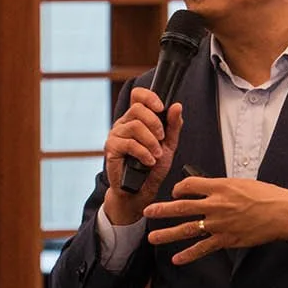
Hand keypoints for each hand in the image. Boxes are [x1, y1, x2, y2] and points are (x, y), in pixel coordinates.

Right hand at [103, 89, 181, 224]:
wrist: (139, 191)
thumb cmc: (152, 167)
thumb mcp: (168, 145)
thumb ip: (173, 126)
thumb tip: (177, 106)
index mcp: (137, 119)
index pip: (138, 95)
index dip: (149, 96)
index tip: (161, 108)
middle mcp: (124, 123)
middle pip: (138, 108)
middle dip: (155, 123)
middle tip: (161, 139)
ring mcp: (116, 135)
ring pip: (135, 126)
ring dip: (151, 141)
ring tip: (156, 155)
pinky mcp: (111, 148)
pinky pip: (129, 143)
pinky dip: (143, 153)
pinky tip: (149, 161)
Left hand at [146, 176, 287, 263]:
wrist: (283, 213)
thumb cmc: (268, 196)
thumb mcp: (242, 183)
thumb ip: (222, 187)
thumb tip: (209, 190)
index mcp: (220, 186)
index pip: (189, 185)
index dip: (179, 188)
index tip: (176, 193)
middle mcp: (216, 204)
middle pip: (182, 207)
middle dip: (162, 210)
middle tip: (147, 212)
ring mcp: (219, 224)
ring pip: (187, 229)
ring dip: (167, 234)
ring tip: (153, 238)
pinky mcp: (227, 239)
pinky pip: (203, 248)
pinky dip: (189, 255)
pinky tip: (177, 259)